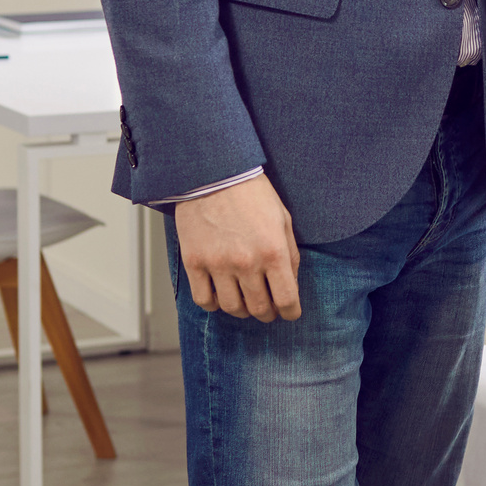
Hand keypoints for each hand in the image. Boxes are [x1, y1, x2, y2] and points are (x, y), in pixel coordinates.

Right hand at [175, 175, 301, 321]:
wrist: (213, 173)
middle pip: (259, 309)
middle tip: (268, 307)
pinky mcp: (194, 262)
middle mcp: (246, 262)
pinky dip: (214, 304)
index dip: (291, 312)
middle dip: (268, 313)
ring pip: (232, 308)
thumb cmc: (251, 193)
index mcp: (273, 251)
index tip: (289, 312)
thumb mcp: (283, 220)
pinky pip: (204, 300)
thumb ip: (289, 255)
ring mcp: (218, 264)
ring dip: (242, 310)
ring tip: (245, 300)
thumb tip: (290, 285)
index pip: (286, 300)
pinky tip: (221, 294)